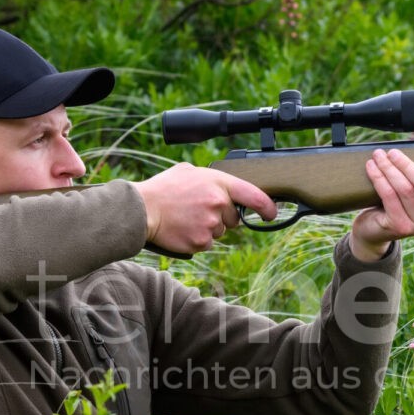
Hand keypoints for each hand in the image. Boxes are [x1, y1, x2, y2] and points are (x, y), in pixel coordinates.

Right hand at [134, 163, 276, 254]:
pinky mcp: (201, 242)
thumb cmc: (163, 189)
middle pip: (233, 218)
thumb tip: (222, 187)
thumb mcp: (188, 171)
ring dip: (208, 228)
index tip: (271, 213)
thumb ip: (210, 178)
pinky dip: (197, 239)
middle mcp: (218, 204)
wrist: (142, 209)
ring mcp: (211, 224)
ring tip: (186, 218)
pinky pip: (207, 243)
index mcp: (218, 183)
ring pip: (220, 232)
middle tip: (199, 210)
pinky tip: (183, 229)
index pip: (254, 196)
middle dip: (222, 217)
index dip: (267, 207)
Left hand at [348, 148, 413, 261]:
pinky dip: (379, 177)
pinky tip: (371, 167)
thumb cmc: (397, 204)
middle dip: (406, 164)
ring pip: (405, 188)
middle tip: (392, 152)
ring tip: (378, 156)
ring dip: (389, 168)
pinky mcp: (400, 227)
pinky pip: (389, 195)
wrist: (375, 230)